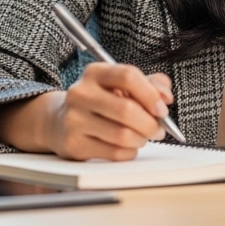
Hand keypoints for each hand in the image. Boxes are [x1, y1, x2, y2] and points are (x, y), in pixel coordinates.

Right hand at [0, 63, 173, 160]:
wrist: (59, 121)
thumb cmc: (100, 101)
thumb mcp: (121, 85)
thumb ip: (150, 84)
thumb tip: (165, 97)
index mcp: (95, 73)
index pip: (128, 76)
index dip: (151, 94)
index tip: (162, 109)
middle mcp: (81, 93)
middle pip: (127, 110)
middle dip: (151, 123)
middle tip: (158, 129)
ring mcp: (74, 119)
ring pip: (123, 135)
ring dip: (142, 139)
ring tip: (143, 137)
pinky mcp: (74, 144)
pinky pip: (115, 152)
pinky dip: (130, 152)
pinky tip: (128, 146)